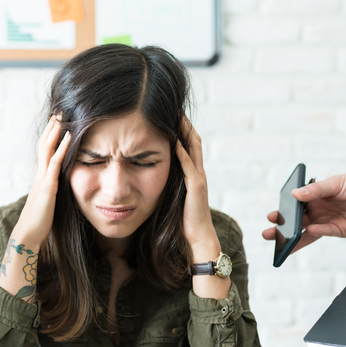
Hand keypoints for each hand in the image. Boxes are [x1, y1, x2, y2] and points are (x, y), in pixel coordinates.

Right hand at [10, 115, 70, 246]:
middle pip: (43, 144)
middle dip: (51, 128)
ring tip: (61, 116)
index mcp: (40, 178)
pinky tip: (69, 136)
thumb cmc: (38, 222)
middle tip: (58, 111)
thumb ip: (52, 192)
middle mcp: (39, 174)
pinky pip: (54, 163)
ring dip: (54, 131)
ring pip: (46, 149)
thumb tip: (58, 189)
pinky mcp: (47, 186)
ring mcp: (42, 179)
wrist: (28, 234)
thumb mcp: (47, 202)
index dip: (50, 136)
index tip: (57, 123)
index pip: (44, 151)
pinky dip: (62, 148)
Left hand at [175, 117, 218, 257]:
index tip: (170, 113)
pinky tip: (175, 143)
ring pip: (194, 149)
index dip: (181, 128)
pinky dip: (183, 154)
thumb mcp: (171, 195)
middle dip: (184, 124)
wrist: (196, 239)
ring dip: (185, 133)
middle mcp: (197, 172)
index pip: (188, 145)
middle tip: (175, 107)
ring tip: (177, 116)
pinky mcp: (196, 189)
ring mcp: (198, 180)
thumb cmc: (181, 221)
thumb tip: (147, 171)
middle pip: (193, 141)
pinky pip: (190, 168)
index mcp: (191, 174)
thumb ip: (165, 182)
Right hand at [261, 168, 345, 252]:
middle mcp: (321, 211)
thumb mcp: (336, 182)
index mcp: (315, 198)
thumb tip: (294, 195)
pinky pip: (326, 232)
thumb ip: (315, 190)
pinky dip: (317, 231)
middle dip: (283, 230)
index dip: (283, 213)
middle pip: (298, 223)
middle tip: (269, 234)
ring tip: (281, 244)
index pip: (295, 208)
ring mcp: (330, 221)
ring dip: (295, 239)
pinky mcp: (342, 230)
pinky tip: (309, 230)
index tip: (272, 216)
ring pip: (308, 233)